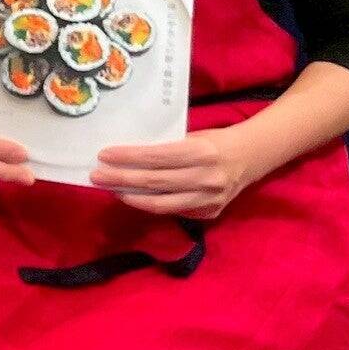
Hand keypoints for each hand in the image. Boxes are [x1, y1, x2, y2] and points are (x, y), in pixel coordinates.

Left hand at [92, 130, 256, 217]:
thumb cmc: (214, 142)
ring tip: (112, 190)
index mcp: (201, 152)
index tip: (104, 156)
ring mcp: (210, 199)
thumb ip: (166, 148)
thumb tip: (126, 156)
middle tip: (97, 176)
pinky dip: (152, 204)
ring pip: (162, 204)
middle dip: (121, 180)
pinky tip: (135, 198)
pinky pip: (175, 210)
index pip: (156, 157)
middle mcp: (206, 178)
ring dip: (132, 198)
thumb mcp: (192, 137)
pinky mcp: (210, 212)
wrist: (251, 157)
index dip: (128, 158)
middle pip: (155, 183)